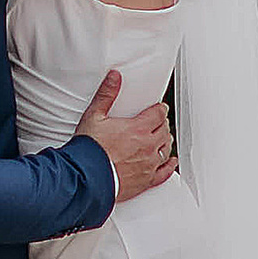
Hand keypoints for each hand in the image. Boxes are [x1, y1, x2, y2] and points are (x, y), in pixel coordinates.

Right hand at [75, 68, 175, 202]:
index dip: (160, 109)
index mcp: (137, 128)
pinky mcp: (146, 181)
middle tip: (158, 122)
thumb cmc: (89, 150)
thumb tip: (114, 77)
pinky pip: (165, 173)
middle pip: (164, 131)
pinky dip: (170, 166)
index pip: (158, 114)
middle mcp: (147, 146)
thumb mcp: (94, 116)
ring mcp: (148, 165)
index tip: (160, 108)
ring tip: (162, 138)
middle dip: (162, 124)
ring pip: (166, 149)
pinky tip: (171, 162)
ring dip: (165, 142)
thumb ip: (106, 95)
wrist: (86, 179)